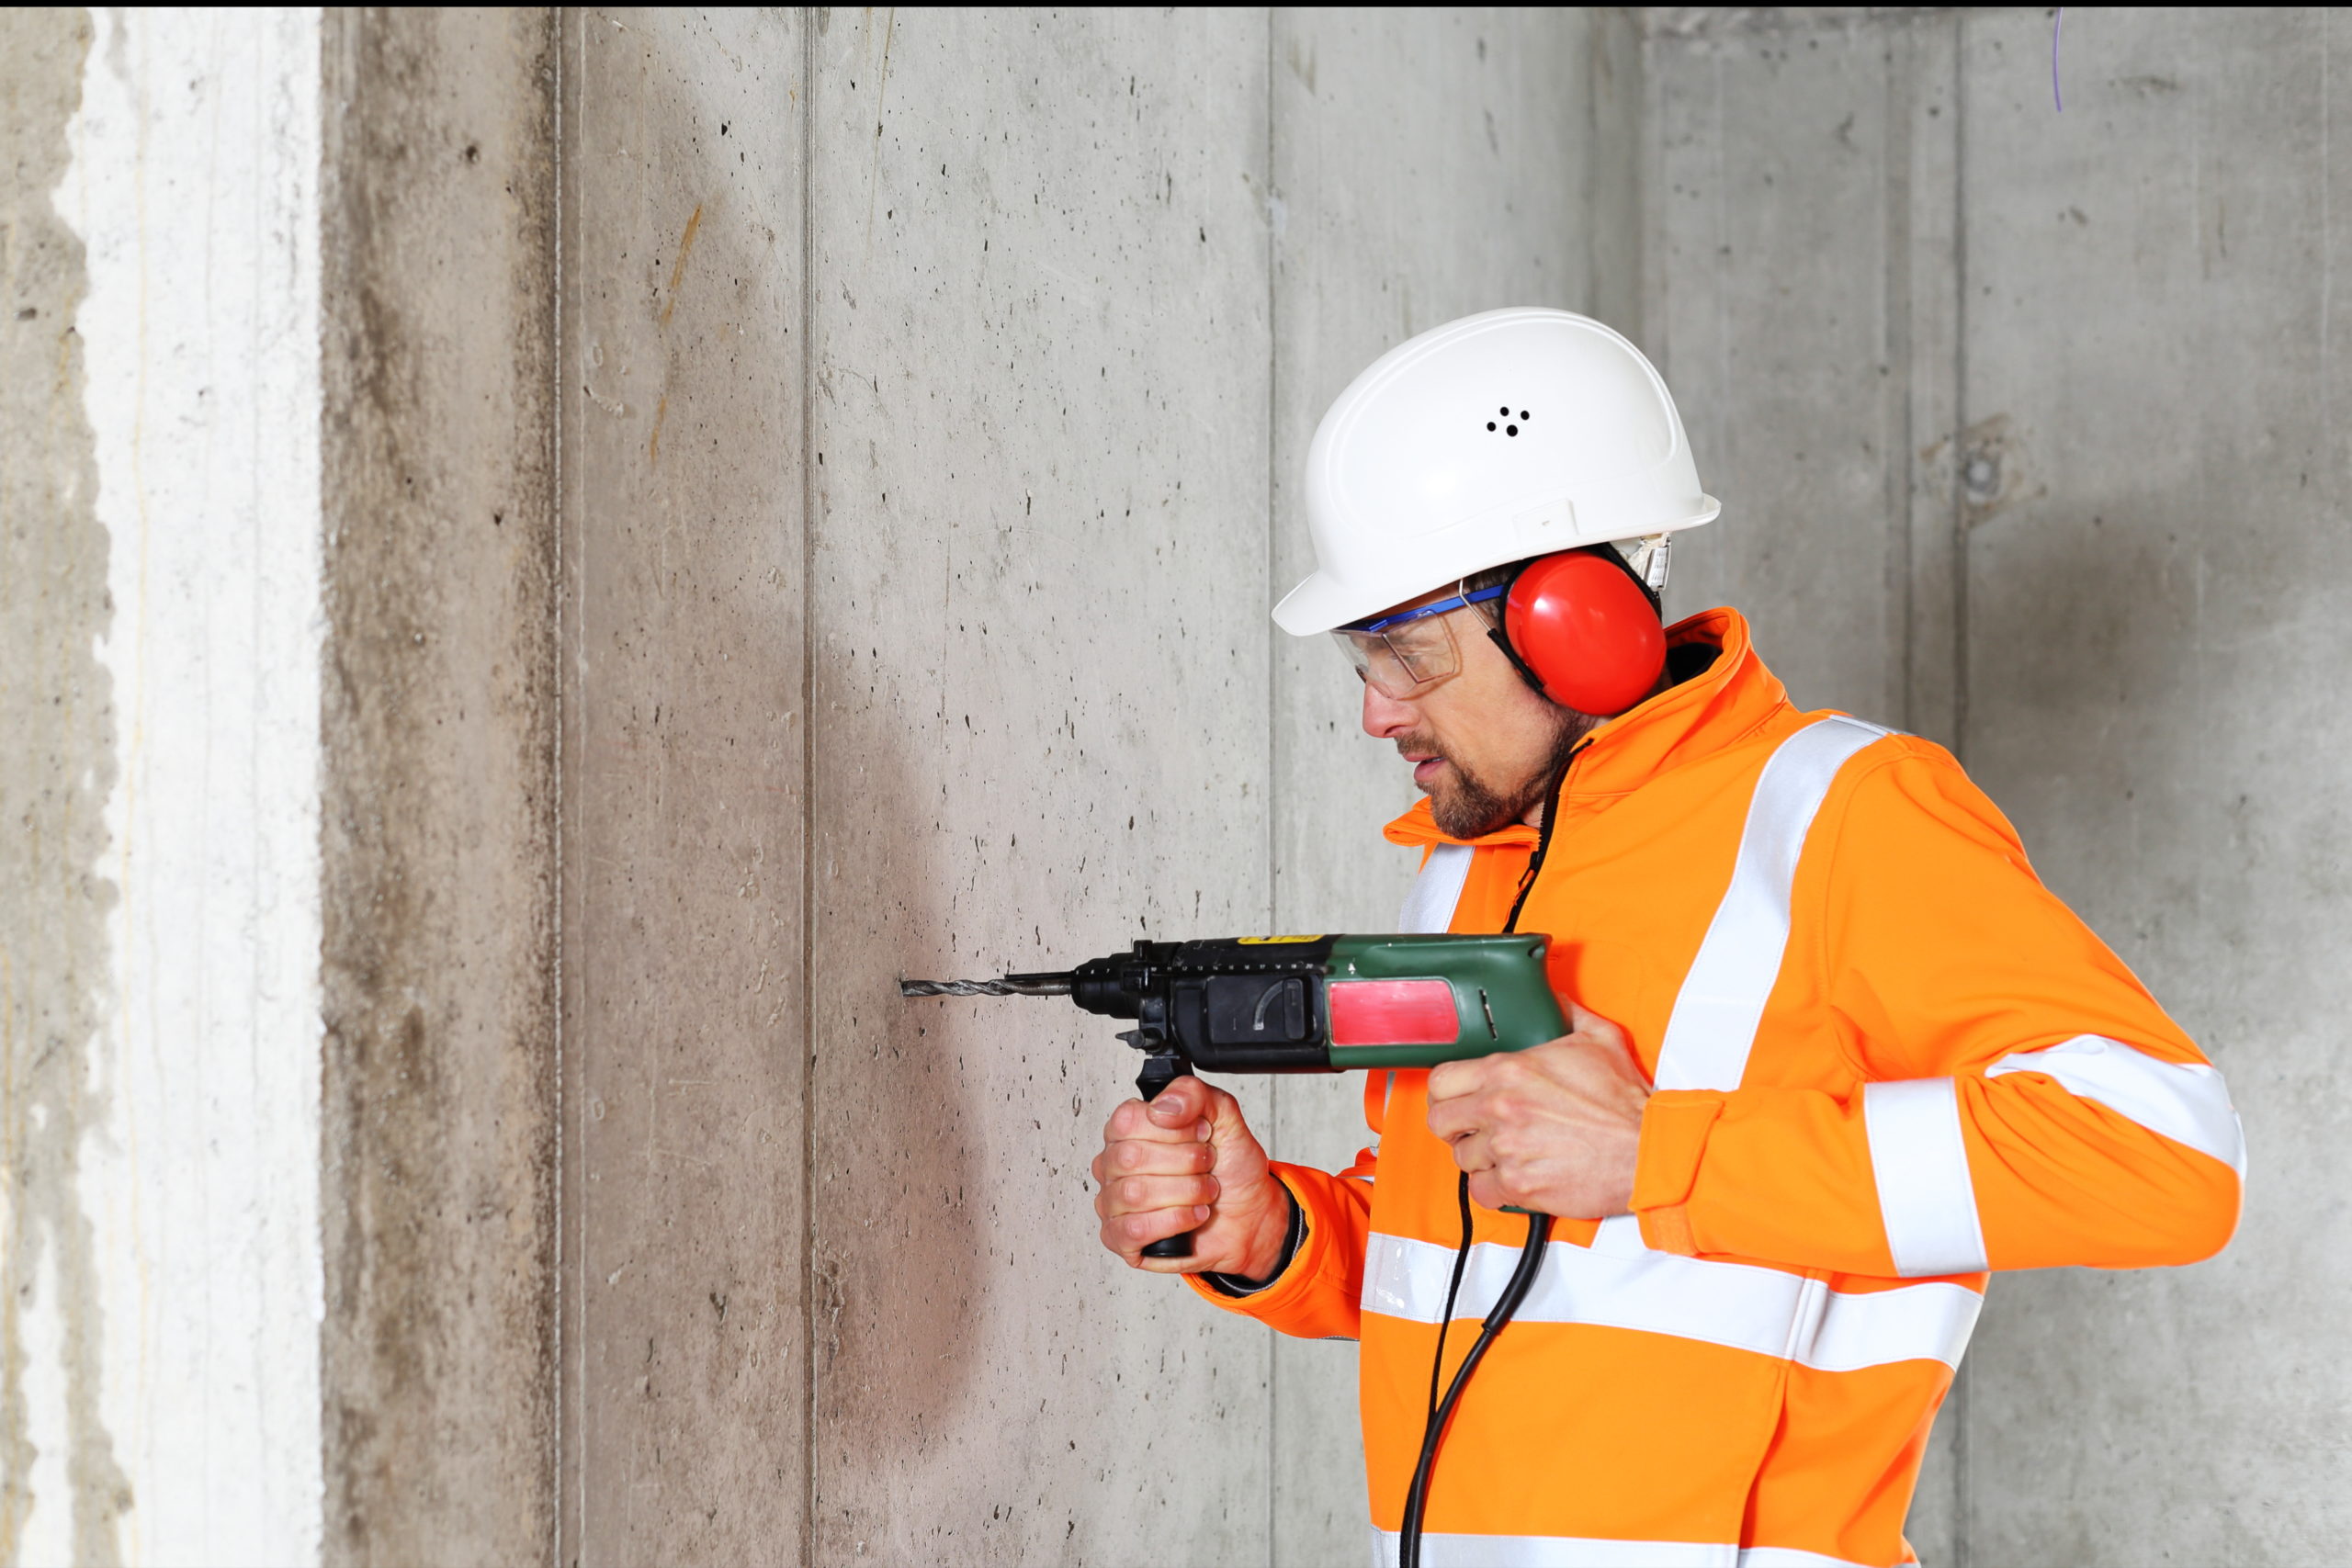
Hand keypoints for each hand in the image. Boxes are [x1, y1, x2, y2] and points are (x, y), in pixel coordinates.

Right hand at [1091, 1075, 1292, 1276]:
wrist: (1251, 1215)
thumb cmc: (1230, 1168)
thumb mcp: (1224, 1116)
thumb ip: (1193, 1094)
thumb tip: (1161, 1108)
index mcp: (1130, 1129)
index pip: (1127, 1120)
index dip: (1173, 1130)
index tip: (1201, 1134)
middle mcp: (1115, 1163)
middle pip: (1130, 1157)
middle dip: (1185, 1162)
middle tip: (1207, 1164)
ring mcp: (1114, 1202)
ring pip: (1133, 1194)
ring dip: (1185, 1192)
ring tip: (1204, 1192)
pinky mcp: (1121, 1238)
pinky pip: (1134, 1229)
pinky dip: (1175, 1220)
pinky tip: (1193, 1215)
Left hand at [1424, 1001, 1649, 1216]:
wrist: (1646, 1149)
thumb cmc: (1624, 1102)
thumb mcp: (1598, 1040)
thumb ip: (1567, 1014)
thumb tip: (1554, 999)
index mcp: (1508, 1071)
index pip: (1442, 1081)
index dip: (1447, 1092)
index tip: (1457, 1098)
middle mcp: (1500, 1108)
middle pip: (1440, 1121)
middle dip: (1455, 1126)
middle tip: (1474, 1128)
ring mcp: (1507, 1148)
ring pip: (1461, 1158)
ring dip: (1479, 1157)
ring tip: (1503, 1152)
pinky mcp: (1519, 1184)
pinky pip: (1481, 1191)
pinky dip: (1492, 1187)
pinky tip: (1510, 1177)